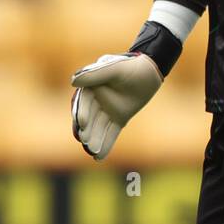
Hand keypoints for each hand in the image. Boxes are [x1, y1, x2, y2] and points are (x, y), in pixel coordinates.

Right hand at [70, 20, 180, 160]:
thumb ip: (95, 74)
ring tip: (91, 152)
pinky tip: (99, 157)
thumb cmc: (131, 66)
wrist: (150, 71)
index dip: (81, 112)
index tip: (81, 123)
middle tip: (85, 141)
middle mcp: (96, 100)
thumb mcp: (115, 68)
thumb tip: (73, 82)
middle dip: (86, 130)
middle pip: (89, 118)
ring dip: (94, 140)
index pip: (83, 102)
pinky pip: (111, 133)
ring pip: (99, 128)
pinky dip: (106, 145)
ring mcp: (107, 110)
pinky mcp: (119, 119)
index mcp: (90, 86)